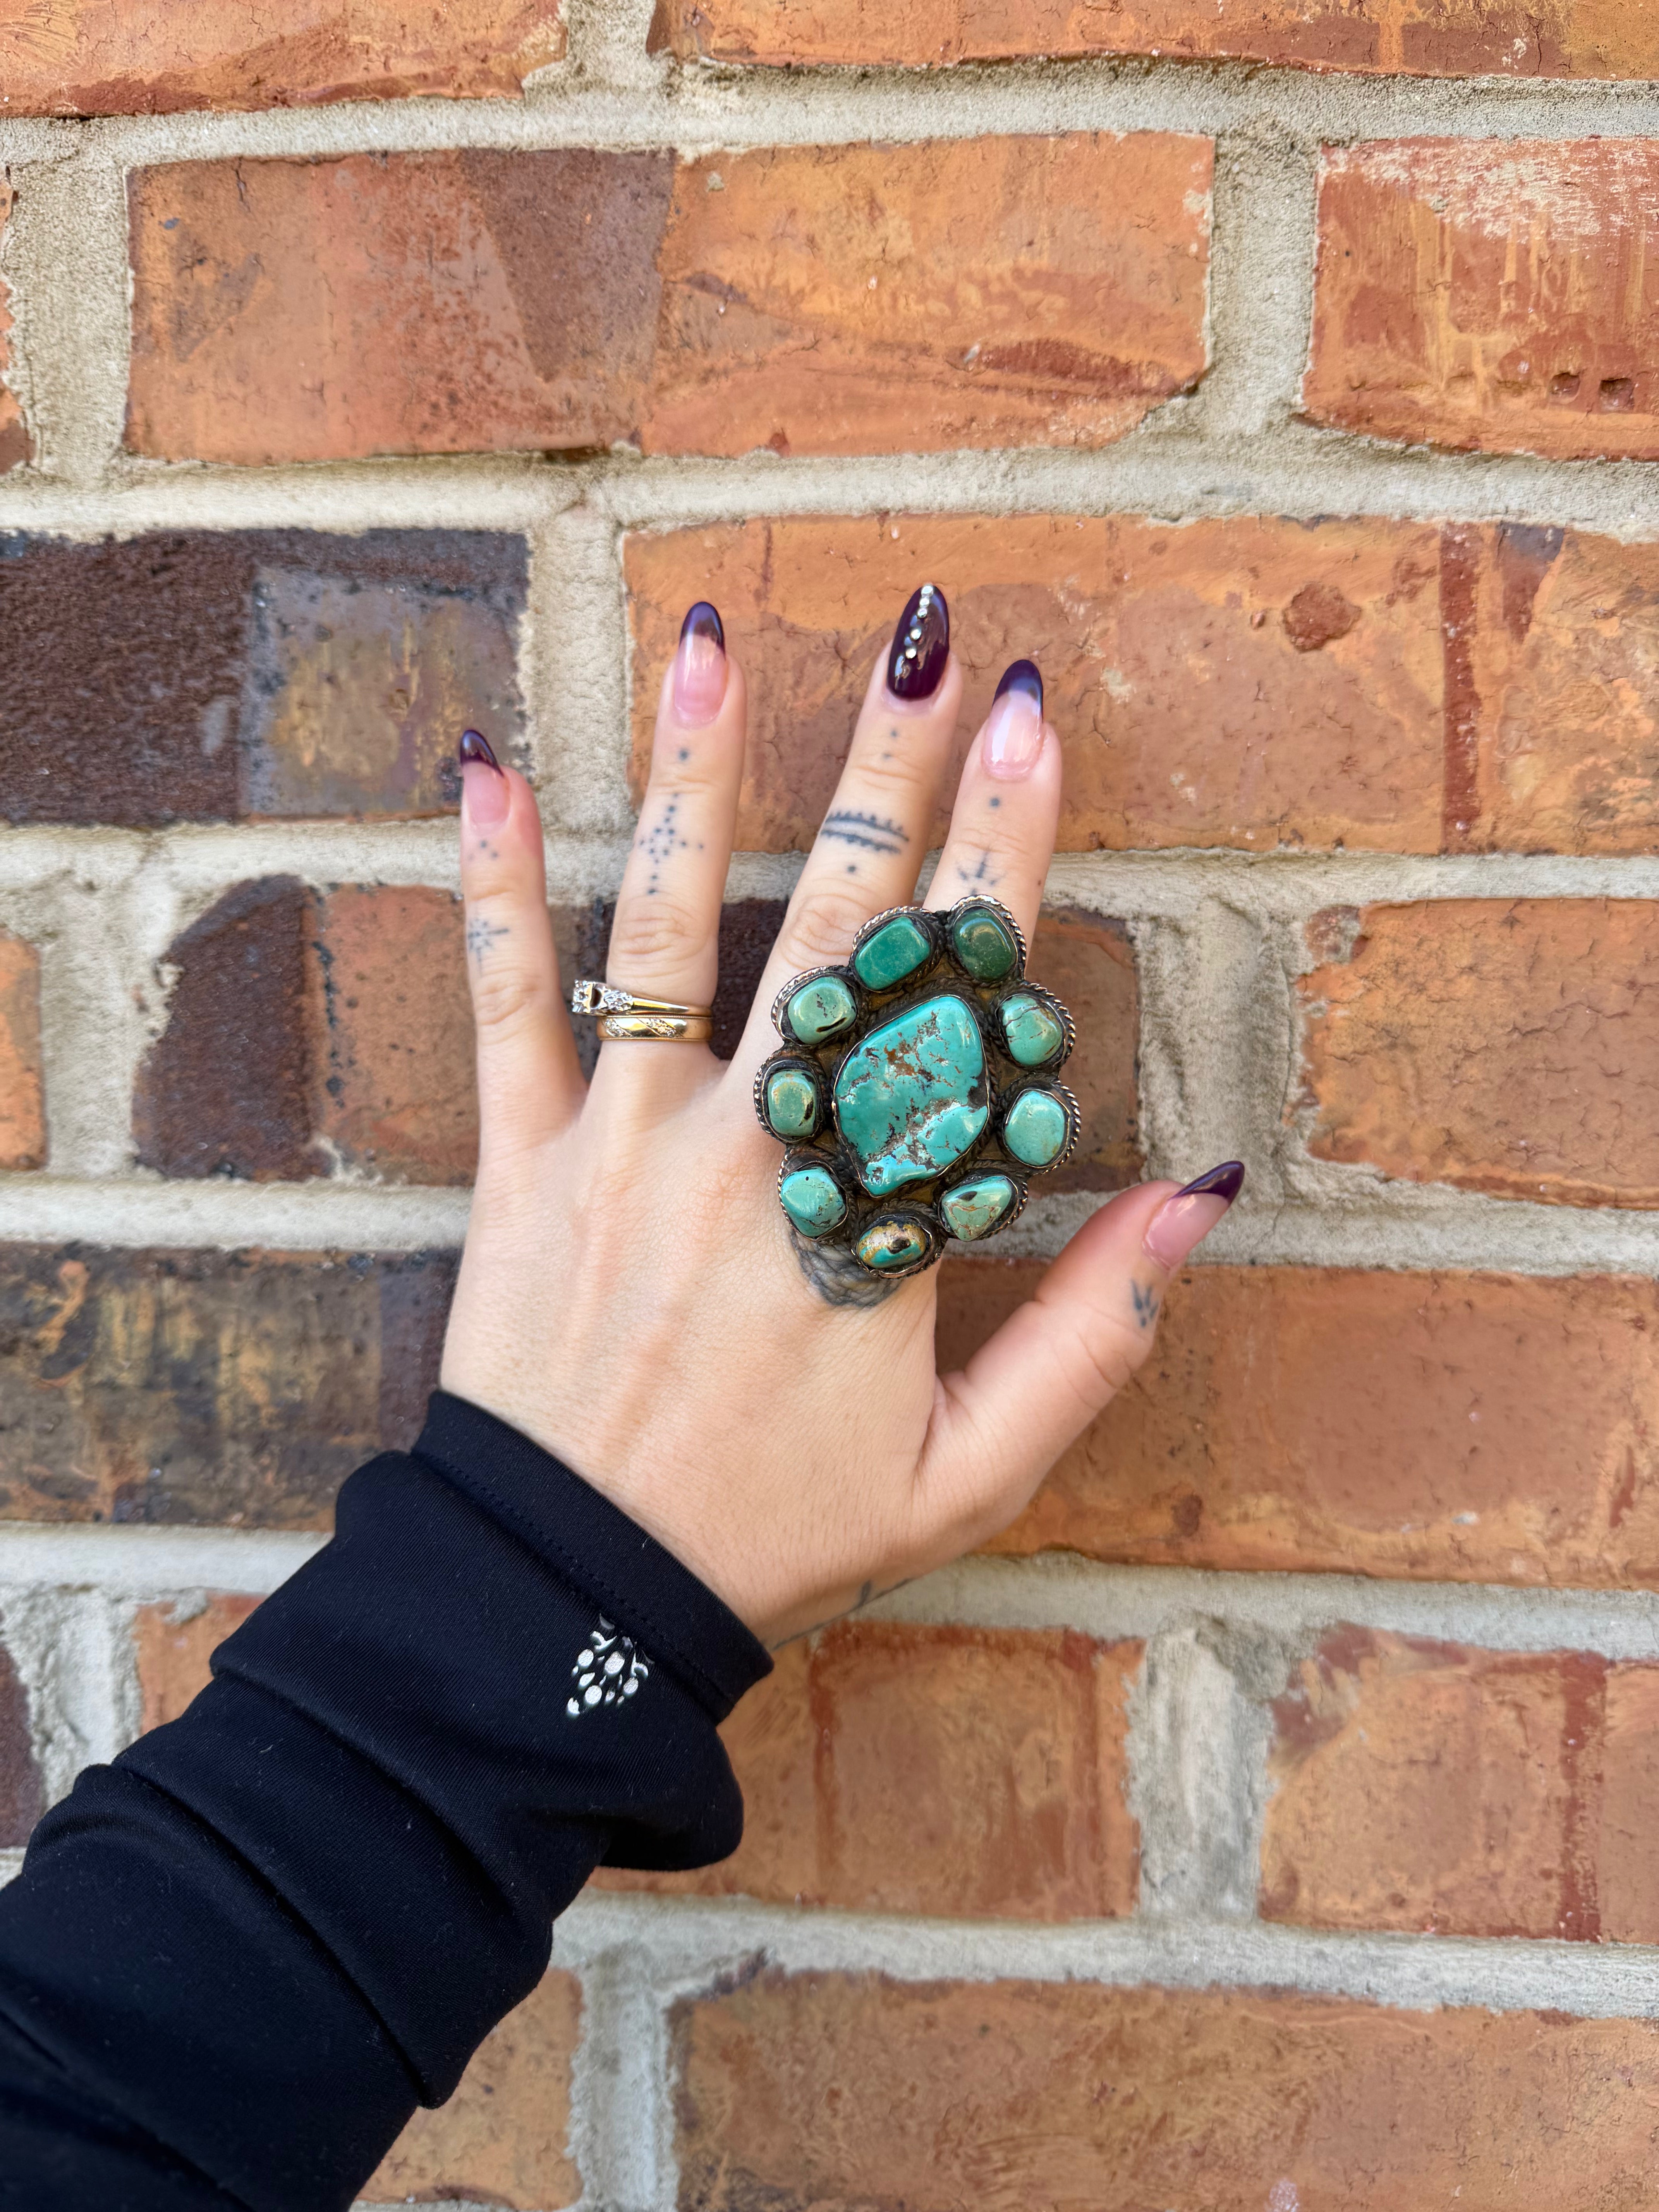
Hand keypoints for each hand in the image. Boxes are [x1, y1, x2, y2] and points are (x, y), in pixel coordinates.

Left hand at [440, 595, 1239, 1644]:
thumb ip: (1093, 1333)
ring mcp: (626, 1143)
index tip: (1039, 726)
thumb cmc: (780, 1534)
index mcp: (877, 1216)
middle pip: (841, 922)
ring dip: (701, 772)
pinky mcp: (520, 1164)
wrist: (576, 1604)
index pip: (963, 997)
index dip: (1008, 851)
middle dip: (896, 767)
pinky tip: (483, 764)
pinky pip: (504, 1001)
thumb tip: (1201, 1196)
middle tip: (932, 637)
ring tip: (719, 637)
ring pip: (671, 922)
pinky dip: (493, 882)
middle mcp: (756, 1148)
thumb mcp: (970, 1472)